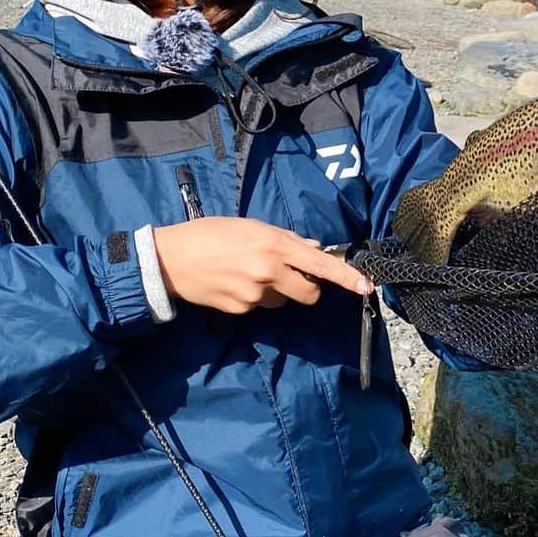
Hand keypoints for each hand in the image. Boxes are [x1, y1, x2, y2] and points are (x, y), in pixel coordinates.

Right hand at [153, 217, 370, 313]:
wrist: (170, 259)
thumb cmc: (210, 234)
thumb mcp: (250, 226)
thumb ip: (285, 239)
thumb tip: (314, 249)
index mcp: (274, 246)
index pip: (320, 264)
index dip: (346, 277)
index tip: (366, 286)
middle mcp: (269, 272)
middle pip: (308, 293)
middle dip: (307, 288)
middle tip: (289, 274)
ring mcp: (255, 295)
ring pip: (282, 300)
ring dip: (276, 290)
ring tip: (247, 272)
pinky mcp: (241, 310)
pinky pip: (260, 307)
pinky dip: (254, 297)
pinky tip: (234, 283)